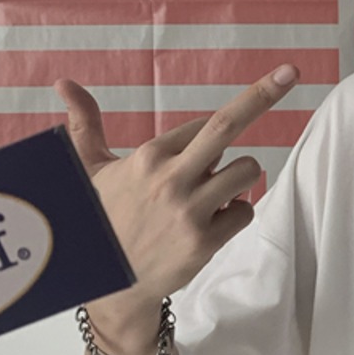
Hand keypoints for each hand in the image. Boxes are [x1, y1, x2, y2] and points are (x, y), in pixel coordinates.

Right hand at [54, 65, 298, 320]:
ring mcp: (189, 210)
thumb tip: (65, 82)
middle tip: (289, 72)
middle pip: (227, 126)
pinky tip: (212, 223)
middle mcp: (170, 178)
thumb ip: (86, 124)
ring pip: (248, 171)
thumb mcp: (90, 170)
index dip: (213, 137)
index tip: (213, 145)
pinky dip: (237, 214)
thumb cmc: (102, 217)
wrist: (108, 282)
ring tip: (214, 196)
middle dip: (262, 95)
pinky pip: (246, 212)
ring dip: (241, 179)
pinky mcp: (205, 241)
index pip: (205, 125)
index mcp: (148, 155)